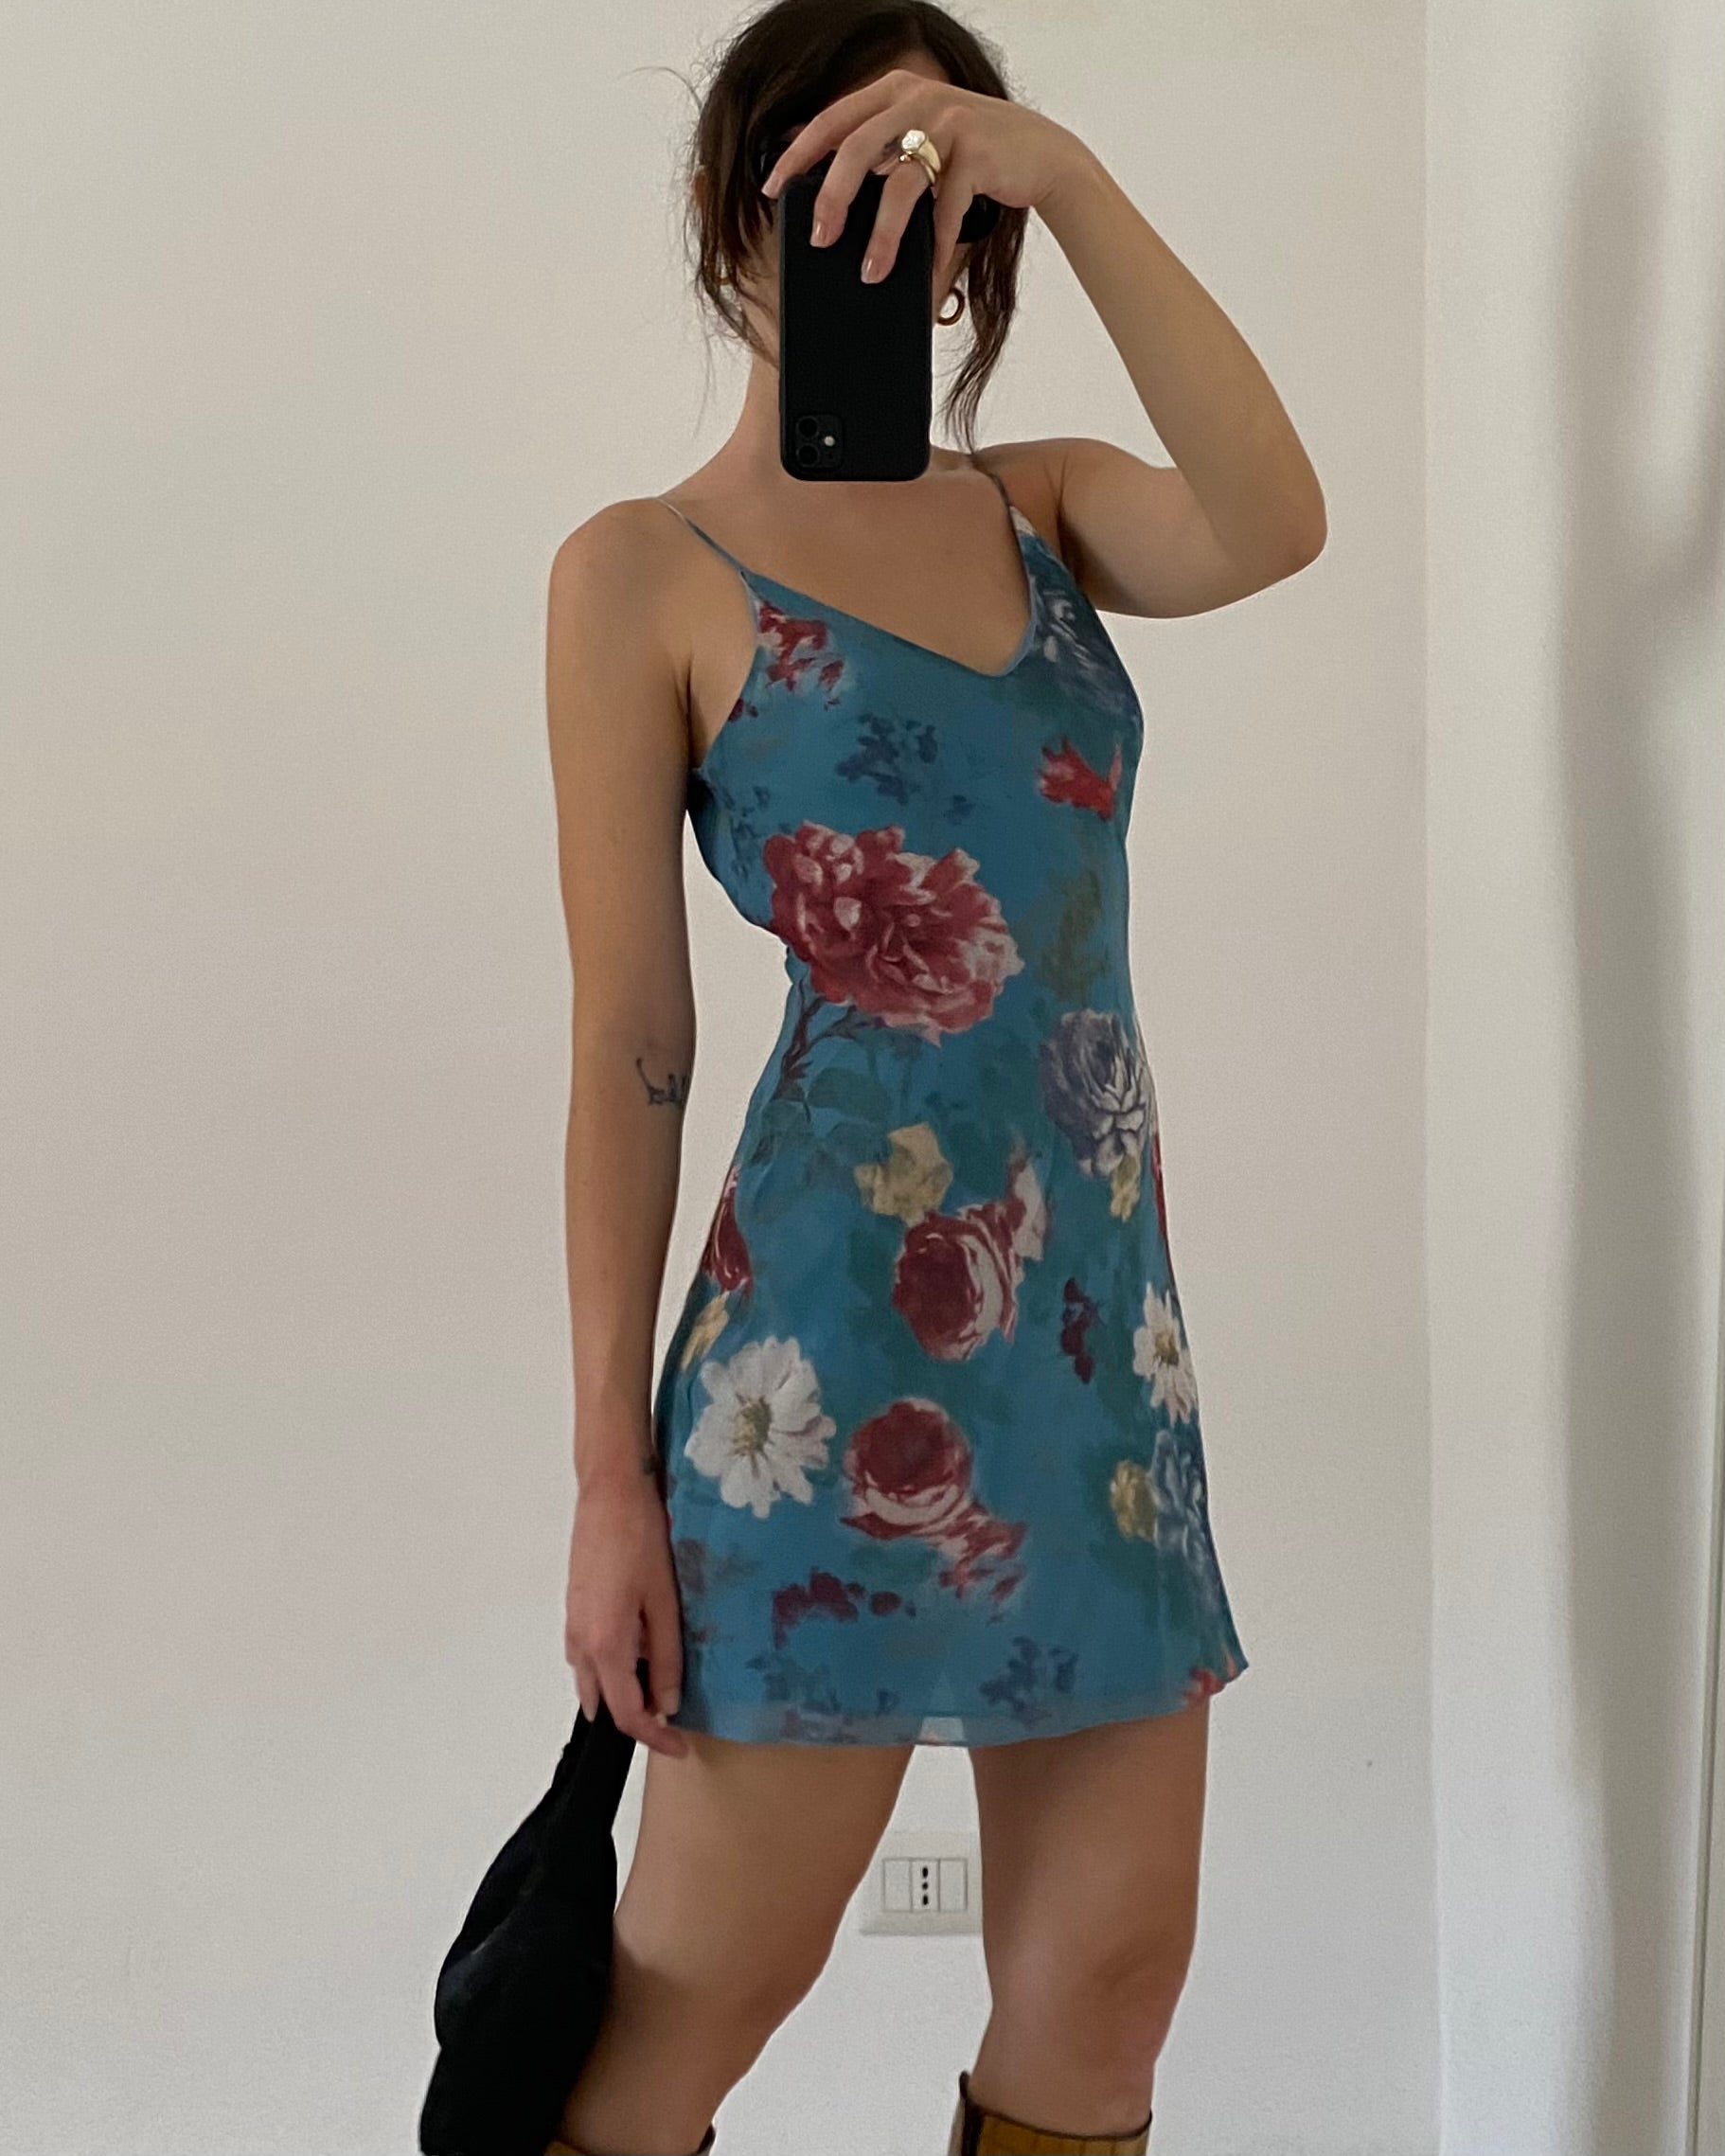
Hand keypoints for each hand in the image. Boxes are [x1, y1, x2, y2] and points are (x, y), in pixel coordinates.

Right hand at [564, 1468, 688, 1758]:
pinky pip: (587, 1656)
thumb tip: (667, 1702)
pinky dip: (610, 1667)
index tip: (679, 1746)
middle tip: (671, 1717)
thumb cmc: (641, 1538)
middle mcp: (581, 1643)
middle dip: (635, 1717)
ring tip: (658, 1682)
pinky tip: (637, 1648)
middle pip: (604, 1704)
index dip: (655, 1737)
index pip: (627, 1714)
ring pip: (593, 1680)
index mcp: (606, 1645)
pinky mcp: (574, 1609)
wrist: (610, 1493)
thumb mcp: (665, 1602)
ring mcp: (572, 1625)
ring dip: (621, 1691)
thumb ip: (666, 1657)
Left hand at [761, 67, 1091, 295]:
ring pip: (901, 184)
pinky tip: (930, 271)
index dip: (798, 155)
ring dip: (883, 236)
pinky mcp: (980, 152)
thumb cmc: (973, 155)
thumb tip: (830, 204)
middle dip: (832, 200)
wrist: (1043, 152)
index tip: (771, 191)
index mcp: (893, 92)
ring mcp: (950, 122)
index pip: (831, 120)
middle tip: (819, 240)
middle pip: (857, 149)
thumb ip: (883, 153)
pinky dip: (936, 247)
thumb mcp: (922, 140)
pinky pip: (947, 208)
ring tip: (871, 272)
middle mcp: (917, 99)